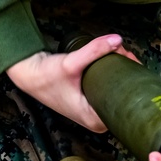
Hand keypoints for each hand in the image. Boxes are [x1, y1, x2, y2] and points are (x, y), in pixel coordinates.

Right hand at [5, 34, 137, 132]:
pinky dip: (114, 73)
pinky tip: (116, 60)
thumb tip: (118, 39)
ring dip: (121, 71)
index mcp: (95, 120)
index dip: (132, 81)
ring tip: (120, 53)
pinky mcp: (91, 102)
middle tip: (124, 53)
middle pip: (124, 96)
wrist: (28, 74)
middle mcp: (97, 120)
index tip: (130, 60)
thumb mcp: (70, 63)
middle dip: (128, 72)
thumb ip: (94, 51)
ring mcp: (94, 112)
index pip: (126, 103)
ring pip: (118, 90)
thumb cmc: (46, 76)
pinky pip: (110, 87)